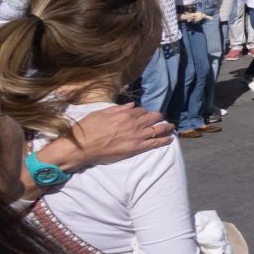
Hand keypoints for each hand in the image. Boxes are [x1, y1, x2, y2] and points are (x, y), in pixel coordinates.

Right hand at [58, 103, 172, 170]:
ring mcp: (136, 136)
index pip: (141, 110)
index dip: (143, 112)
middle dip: (158, 116)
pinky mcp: (136, 148)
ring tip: (171, 126)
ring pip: (157, 129)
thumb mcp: (101, 113)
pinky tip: (170, 138)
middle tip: (161, 118)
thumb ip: (118, 109)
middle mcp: (133, 124)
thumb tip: (131, 105)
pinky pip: (155, 143)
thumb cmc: (87, 129)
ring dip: (166, 127)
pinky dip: (164, 140)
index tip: (143, 114)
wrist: (82, 146)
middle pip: (152, 118)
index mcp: (124, 114)